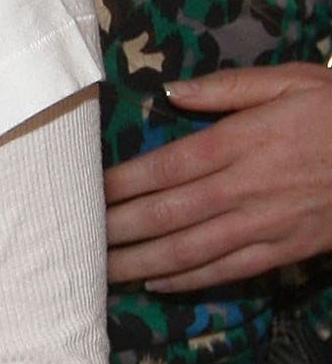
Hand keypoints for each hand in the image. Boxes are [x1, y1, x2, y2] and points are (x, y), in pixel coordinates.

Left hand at [106, 63, 331, 289]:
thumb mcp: (291, 81)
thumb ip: (227, 87)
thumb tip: (171, 89)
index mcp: (241, 142)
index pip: (165, 167)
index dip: (120, 184)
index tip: (84, 191)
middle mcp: (246, 188)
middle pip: (167, 214)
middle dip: (116, 230)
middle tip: (73, 240)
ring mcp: (266, 224)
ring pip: (191, 250)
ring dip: (141, 263)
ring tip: (99, 272)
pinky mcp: (285, 250)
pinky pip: (228, 271)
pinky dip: (188, 280)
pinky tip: (155, 283)